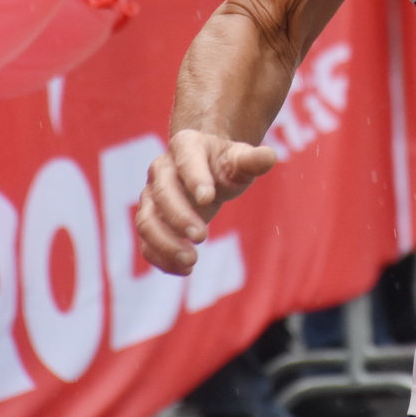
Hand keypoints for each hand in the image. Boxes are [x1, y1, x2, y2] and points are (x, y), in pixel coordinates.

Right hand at [136, 129, 276, 274]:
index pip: (186, 160)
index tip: (209, 198)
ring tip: (192, 261)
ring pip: (146, 221)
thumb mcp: (240, 159)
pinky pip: (146, 243)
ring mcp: (151, 196)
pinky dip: (161, 259)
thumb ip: (252, 160)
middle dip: (179, 217)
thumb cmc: (224, 164)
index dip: (195, 178)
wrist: (204, 168)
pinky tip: (186, 270)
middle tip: (202, 237)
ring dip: (165, 243)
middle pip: (162, 193)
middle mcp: (161, 169)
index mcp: (185, 146)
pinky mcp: (150, 220)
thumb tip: (269, 156)